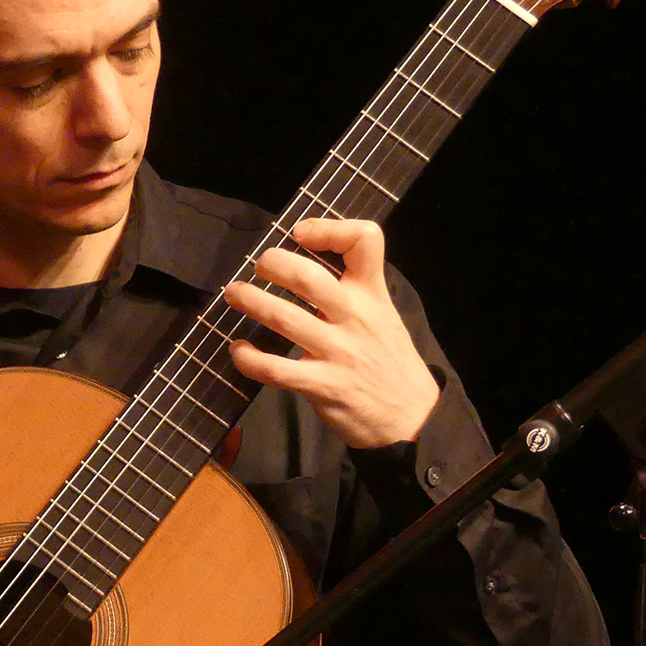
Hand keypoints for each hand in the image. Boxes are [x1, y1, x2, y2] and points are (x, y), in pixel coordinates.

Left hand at [222, 218, 438, 447]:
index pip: (364, 241)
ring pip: (283, 317)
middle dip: (271, 264)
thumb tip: (305, 263)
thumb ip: (354, 289)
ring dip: (250, 301)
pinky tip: (239, 350)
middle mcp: (355, 317)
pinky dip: (248, 358)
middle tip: (258, 268)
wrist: (411, 418)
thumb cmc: (388, 361)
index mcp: (373, 294)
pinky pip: (274, 368)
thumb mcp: (383, 314)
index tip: (300, 234)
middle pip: (306, 276)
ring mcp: (338, 352)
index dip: (329, 228)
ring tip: (234, 294)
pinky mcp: (322, 385)